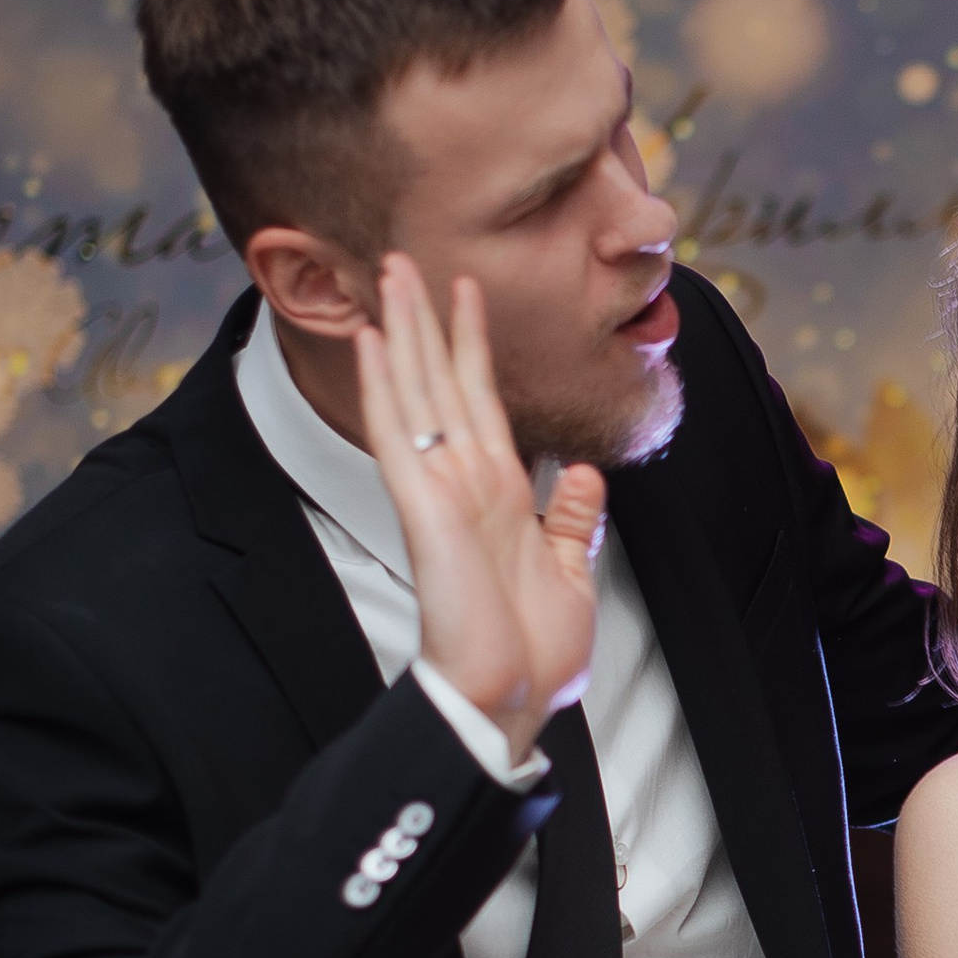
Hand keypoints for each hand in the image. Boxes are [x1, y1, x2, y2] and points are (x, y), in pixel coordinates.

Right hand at [354, 256, 604, 759]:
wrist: (512, 700)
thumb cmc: (535, 654)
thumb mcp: (572, 573)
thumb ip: (573, 520)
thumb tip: (583, 475)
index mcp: (501, 493)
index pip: (483, 401)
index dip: (473, 344)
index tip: (468, 291)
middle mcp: (467, 482)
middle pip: (441, 381)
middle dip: (426, 318)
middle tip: (407, 257)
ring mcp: (441, 491)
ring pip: (416, 391)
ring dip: (403, 330)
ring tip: (390, 272)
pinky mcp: (423, 508)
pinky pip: (398, 435)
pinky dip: (385, 385)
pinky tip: (373, 339)